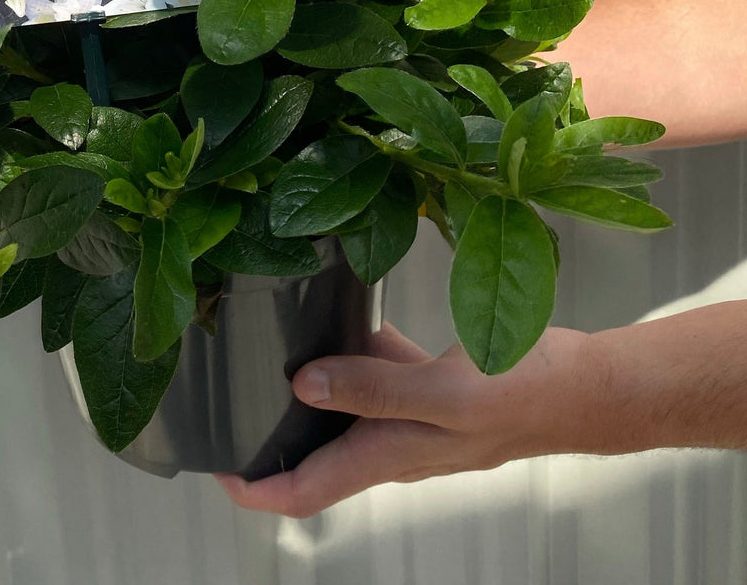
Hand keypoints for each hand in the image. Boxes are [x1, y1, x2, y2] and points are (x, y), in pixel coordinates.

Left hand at [216, 322, 597, 518]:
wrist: (590, 387)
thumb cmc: (528, 395)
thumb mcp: (445, 393)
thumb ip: (374, 389)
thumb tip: (303, 387)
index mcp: (391, 454)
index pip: (308, 491)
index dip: (257, 490)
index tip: (216, 470)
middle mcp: (395, 442)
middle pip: (317, 456)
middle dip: (271, 441)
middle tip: (230, 402)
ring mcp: (415, 415)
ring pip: (346, 410)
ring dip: (309, 393)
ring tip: (270, 352)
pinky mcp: (434, 386)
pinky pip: (381, 371)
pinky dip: (356, 350)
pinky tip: (342, 313)